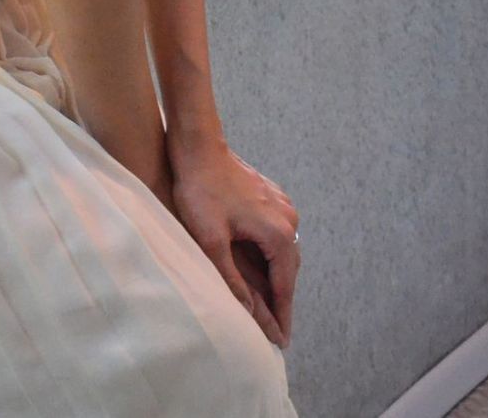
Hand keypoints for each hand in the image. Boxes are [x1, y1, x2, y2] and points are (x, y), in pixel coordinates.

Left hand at [168, 134, 300, 348]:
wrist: (199, 146)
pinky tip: (257, 266)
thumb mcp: (211, 241)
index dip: (282, 316)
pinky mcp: (272, 196)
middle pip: (288, 270)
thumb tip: (250, 314)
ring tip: (267, 304)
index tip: (281, 342)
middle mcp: (289, 219)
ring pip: (282, 252)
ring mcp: (283, 205)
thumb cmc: (200, 191)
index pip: (284, 286)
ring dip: (275, 277)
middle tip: (274, 329)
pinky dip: (269, 255)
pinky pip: (276, 235)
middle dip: (281, 300)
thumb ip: (232, 280)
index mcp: (279, 233)